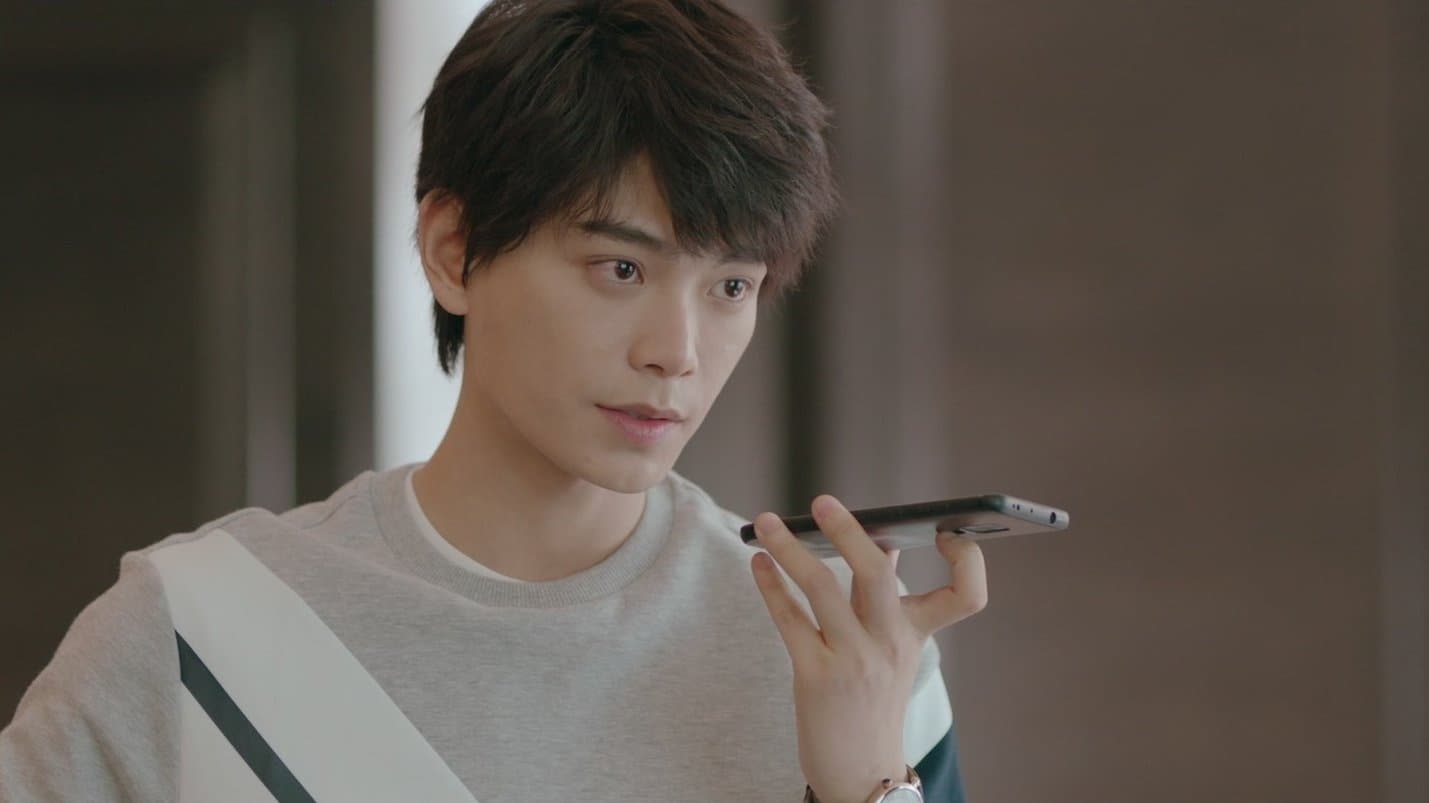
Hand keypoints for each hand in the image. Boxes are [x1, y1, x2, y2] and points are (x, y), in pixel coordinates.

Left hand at [749, 495, 987, 802]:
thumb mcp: (893, 651)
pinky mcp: (815, 676)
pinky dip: (770, 585)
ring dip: (789, 548)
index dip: (968, 560)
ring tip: (769, 521)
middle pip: (878, 574)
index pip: (966, 596)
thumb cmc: (872, 701)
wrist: (860, 774)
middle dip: (849, 531)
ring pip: (821, 588)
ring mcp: (852, 660)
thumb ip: (884, 597)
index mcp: (916, 635)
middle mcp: (889, 644)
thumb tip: (879, 541)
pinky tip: (758, 562)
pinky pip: (789, 619)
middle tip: (822, 501)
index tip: (944, 530)